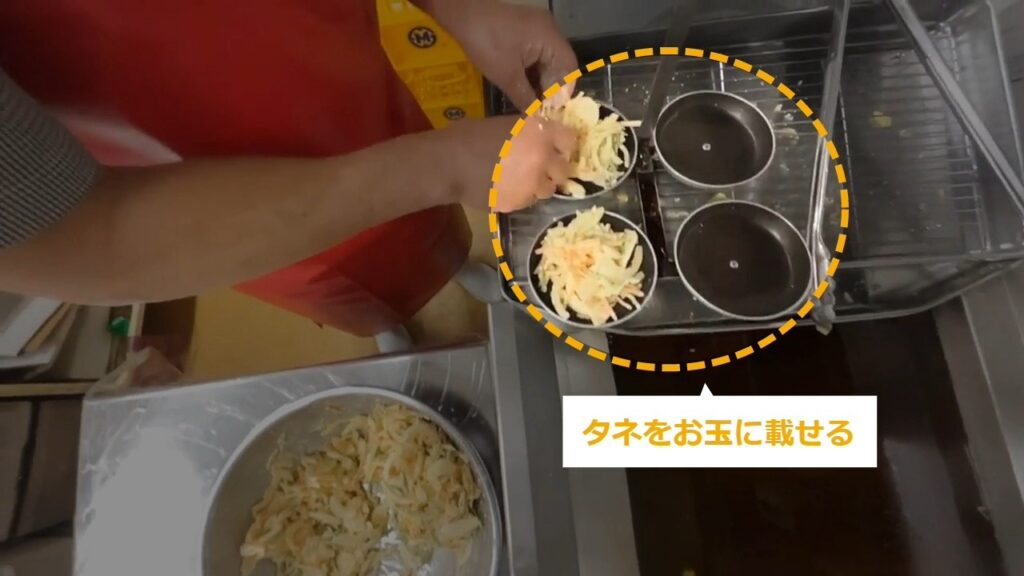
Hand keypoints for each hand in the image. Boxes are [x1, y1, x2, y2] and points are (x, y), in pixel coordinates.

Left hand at [422, 0, 577, 110]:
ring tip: (532, 105)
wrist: (461, 13)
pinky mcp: (525, 32)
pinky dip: (532, 73)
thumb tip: (537, 120)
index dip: (561, 94)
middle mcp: (550, 31)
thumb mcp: (506, 75)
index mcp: (551, 38)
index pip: (569, 71)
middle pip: (560, 67)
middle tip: (540, 112)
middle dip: (551, 90)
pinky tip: (524, 90)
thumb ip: (526, 98)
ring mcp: (538, 30)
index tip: (551, 113)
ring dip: (540, 83)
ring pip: (547, 63)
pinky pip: (536, 56)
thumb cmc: (486, 43)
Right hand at [446, 115, 576, 211]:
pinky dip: (523, 197)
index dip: (563, 145)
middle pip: (563, 169)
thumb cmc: (471, 136)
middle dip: (553, 169)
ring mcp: (533, 184)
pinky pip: (529, 201)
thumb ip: (529, 131)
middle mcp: (543, 159)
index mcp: (540, 133)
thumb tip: (540, 138)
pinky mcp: (520, 203)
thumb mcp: (505, 123)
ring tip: (521, 181)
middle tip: (538, 167)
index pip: (570, 140)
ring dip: (539, 186)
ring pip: (548, 190)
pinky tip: (507, 189)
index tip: (555, 148)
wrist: (450, 164)